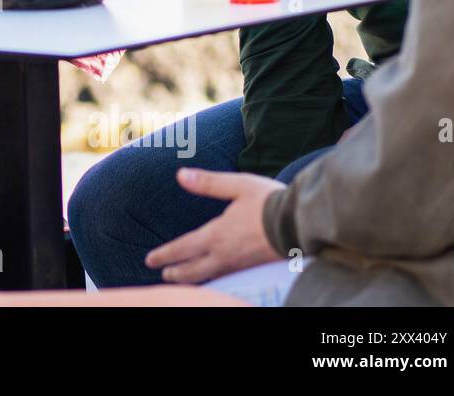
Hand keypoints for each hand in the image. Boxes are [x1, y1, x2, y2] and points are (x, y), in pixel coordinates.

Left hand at [145, 168, 285, 283]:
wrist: (302, 223)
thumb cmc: (270, 202)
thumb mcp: (237, 185)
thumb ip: (208, 183)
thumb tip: (181, 175)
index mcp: (217, 235)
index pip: (184, 248)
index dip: (165, 255)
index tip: (151, 260)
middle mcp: (226, 254)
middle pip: (194, 269)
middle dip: (176, 272)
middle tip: (164, 274)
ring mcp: (241, 264)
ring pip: (211, 276)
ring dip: (193, 278)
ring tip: (183, 279)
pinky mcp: (256, 268)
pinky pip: (228, 277)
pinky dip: (215, 279)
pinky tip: (216, 277)